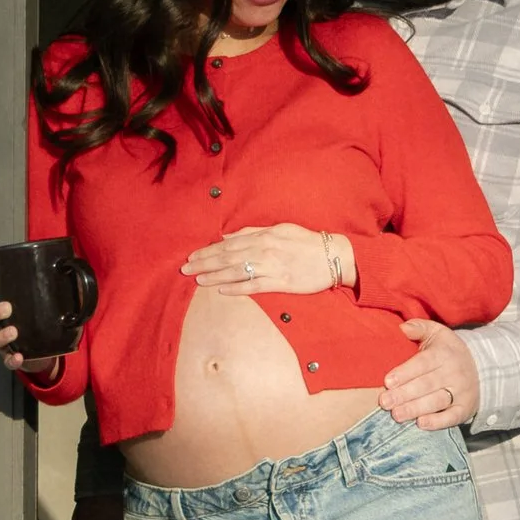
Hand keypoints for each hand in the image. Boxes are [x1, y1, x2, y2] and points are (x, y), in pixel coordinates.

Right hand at [0, 266, 59, 384]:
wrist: (48, 348)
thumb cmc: (42, 316)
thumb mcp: (49, 298)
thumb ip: (58, 283)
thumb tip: (73, 264)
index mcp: (2, 303)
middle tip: (8, 307)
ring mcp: (3, 342)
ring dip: (0, 335)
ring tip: (13, 331)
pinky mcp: (12, 358)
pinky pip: (7, 361)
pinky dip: (11, 360)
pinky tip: (19, 356)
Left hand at [181, 225, 345, 293]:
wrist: (333, 256)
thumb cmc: (306, 242)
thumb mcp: (280, 229)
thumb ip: (254, 232)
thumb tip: (228, 237)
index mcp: (264, 236)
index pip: (229, 244)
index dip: (208, 250)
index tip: (192, 255)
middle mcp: (264, 250)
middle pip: (228, 257)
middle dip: (205, 263)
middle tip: (185, 269)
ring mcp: (272, 267)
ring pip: (237, 271)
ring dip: (215, 276)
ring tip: (197, 280)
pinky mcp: (281, 282)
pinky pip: (254, 286)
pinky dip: (237, 288)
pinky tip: (222, 290)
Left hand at [384, 317, 480, 431]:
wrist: (480, 368)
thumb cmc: (447, 351)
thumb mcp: (437, 333)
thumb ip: (419, 327)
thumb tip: (402, 328)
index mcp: (444, 354)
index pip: (423, 363)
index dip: (405, 373)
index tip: (388, 381)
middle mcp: (455, 373)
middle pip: (427, 385)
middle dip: (404, 394)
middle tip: (385, 402)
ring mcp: (461, 392)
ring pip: (437, 401)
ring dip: (416, 409)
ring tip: (397, 415)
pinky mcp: (465, 409)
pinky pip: (452, 417)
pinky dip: (437, 422)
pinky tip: (421, 424)